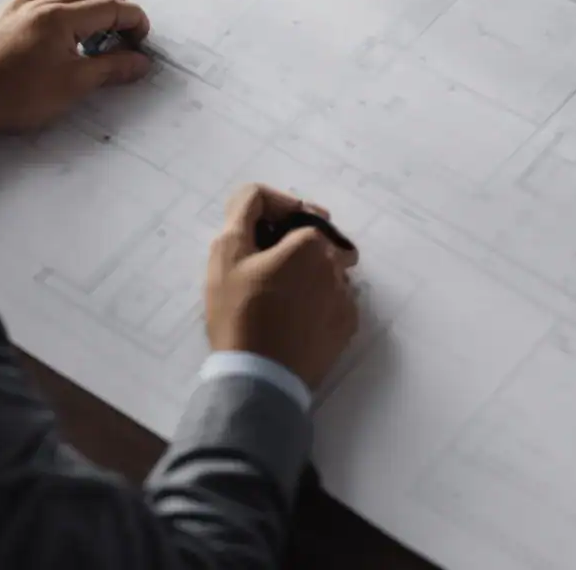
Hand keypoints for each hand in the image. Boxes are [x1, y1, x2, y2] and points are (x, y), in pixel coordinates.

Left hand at [0, 0, 151, 136]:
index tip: (142, 43)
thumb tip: (142, 61)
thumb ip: (110, 68)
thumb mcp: (71, 86)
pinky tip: (66, 24)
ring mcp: (21, 1)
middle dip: (119, 9)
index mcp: (61, 16)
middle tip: (125, 38)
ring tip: (101, 27)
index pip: (113, 6)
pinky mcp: (5, 9)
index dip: (136, 21)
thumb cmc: (17, 96)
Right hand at [205, 184, 360, 390]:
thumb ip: (246, 209)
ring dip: (306, 275)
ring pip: (326, 271)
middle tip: (262, 272)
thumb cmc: (240, 312)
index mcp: (312, 244)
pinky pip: (334, 301)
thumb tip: (265, 197)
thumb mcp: (226, 252)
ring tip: (276, 299)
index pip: (297, 213)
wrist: (259, 377)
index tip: (254, 240)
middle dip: (292, 248)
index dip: (273, 221)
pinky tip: (293, 319)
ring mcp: (347, 299)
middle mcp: (338, 266)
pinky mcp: (348, 328)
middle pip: (315, 242)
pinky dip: (317, 302)